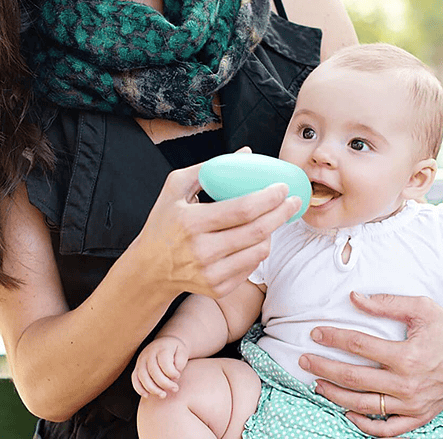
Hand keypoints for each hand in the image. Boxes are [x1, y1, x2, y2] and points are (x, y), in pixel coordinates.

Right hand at [132, 336, 188, 397]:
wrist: (165, 342)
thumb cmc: (175, 349)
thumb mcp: (182, 351)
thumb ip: (180, 363)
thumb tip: (173, 377)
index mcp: (162, 348)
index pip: (164, 363)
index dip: (172, 373)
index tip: (178, 376)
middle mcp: (149, 353)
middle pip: (154, 371)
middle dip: (164, 384)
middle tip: (175, 389)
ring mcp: (141, 360)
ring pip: (143, 377)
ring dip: (153, 389)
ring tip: (163, 395)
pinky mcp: (137, 367)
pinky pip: (135, 379)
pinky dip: (139, 389)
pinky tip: (147, 395)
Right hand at [136, 149, 301, 299]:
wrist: (149, 268)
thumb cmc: (164, 222)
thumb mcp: (175, 188)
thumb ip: (209, 168)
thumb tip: (246, 153)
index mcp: (191, 222)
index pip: (241, 209)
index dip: (268, 198)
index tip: (282, 187)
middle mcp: (201, 251)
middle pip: (256, 231)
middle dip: (281, 213)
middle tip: (293, 201)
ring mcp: (210, 273)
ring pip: (259, 251)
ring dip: (272, 232)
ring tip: (271, 218)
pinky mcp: (218, 288)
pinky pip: (252, 266)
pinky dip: (258, 249)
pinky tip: (253, 238)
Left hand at [299, 293, 442, 437]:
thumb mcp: (419, 306)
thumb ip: (385, 302)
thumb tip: (352, 298)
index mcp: (407, 356)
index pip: (359, 346)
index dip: (334, 337)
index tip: (315, 332)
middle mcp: (407, 385)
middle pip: (354, 378)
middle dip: (324, 367)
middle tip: (303, 359)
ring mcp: (413, 405)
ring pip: (365, 405)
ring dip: (336, 396)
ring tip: (316, 384)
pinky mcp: (418, 417)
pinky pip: (388, 430)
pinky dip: (365, 425)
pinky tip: (347, 412)